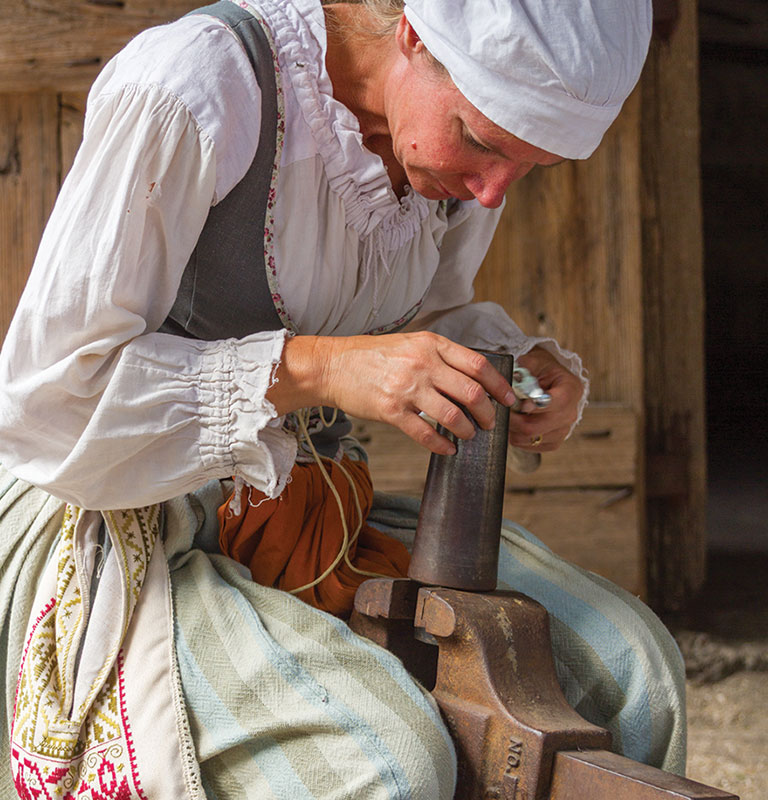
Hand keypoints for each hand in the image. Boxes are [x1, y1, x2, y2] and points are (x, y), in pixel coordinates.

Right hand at [268, 333, 517, 454]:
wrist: (332, 366)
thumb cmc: (370, 356)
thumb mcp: (410, 344)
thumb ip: (439, 356)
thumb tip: (470, 379)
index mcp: (431, 344)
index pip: (478, 365)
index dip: (499, 385)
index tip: (508, 399)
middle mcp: (423, 364)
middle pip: (472, 392)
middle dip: (487, 412)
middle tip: (489, 422)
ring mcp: (407, 388)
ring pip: (453, 416)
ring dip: (467, 431)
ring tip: (468, 435)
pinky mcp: (392, 411)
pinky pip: (426, 434)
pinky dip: (442, 445)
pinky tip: (447, 449)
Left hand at [507, 346, 582, 451]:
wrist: (549, 381)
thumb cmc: (541, 369)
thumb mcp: (535, 360)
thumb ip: (524, 368)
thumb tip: (512, 380)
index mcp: (571, 389)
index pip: (557, 403)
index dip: (534, 406)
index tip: (518, 403)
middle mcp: (571, 413)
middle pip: (537, 426)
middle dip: (513, 419)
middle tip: (500, 409)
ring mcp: (563, 430)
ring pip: (530, 438)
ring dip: (512, 429)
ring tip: (507, 415)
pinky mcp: (554, 442)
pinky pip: (530, 446)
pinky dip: (517, 437)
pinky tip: (514, 424)